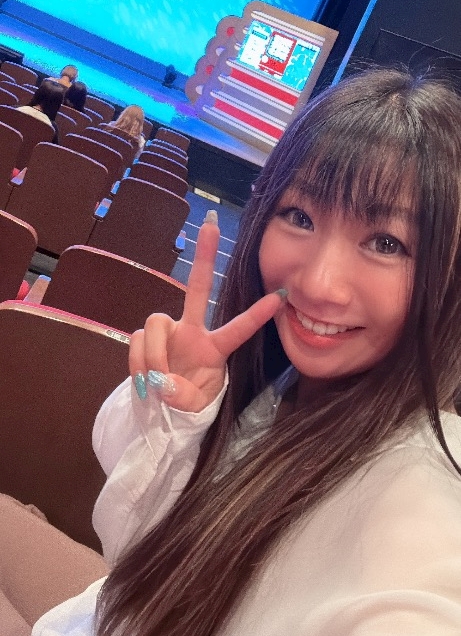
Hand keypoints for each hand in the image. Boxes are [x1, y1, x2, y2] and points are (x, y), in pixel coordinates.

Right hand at [129, 217, 283, 412]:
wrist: (157, 412)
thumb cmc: (185, 405)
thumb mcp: (193, 409)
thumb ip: (183, 398)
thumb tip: (162, 382)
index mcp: (215, 348)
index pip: (239, 329)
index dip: (258, 314)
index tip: (281, 295)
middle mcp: (192, 332)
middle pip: (199, 287)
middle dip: (204, 255)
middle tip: (211, 223)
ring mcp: (167, 332)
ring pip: (155, 322)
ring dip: (153, 353)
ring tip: (156, 381)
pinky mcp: (144, 337)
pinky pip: (136, 340)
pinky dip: (138, 362)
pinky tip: (144, 380)